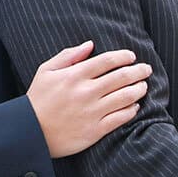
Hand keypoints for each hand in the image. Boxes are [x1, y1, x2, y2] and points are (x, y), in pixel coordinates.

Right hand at [26, 41, 152, 157]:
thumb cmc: (38, 100)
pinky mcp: (96, 130)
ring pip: (127, 96)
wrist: (30, 132)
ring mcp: (93, 111)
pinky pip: (121, 118)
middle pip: (123, 77)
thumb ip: (69, 55)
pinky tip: (135, 106)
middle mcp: (87, 92)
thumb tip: (90, 44)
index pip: (108, 60)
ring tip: (143, 86)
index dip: (125, 56)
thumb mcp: (46, 71)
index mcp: (75, 75)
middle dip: (139, 71)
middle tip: (147, 69)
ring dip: (139, 89)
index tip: (132, 56)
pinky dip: (132, 110)